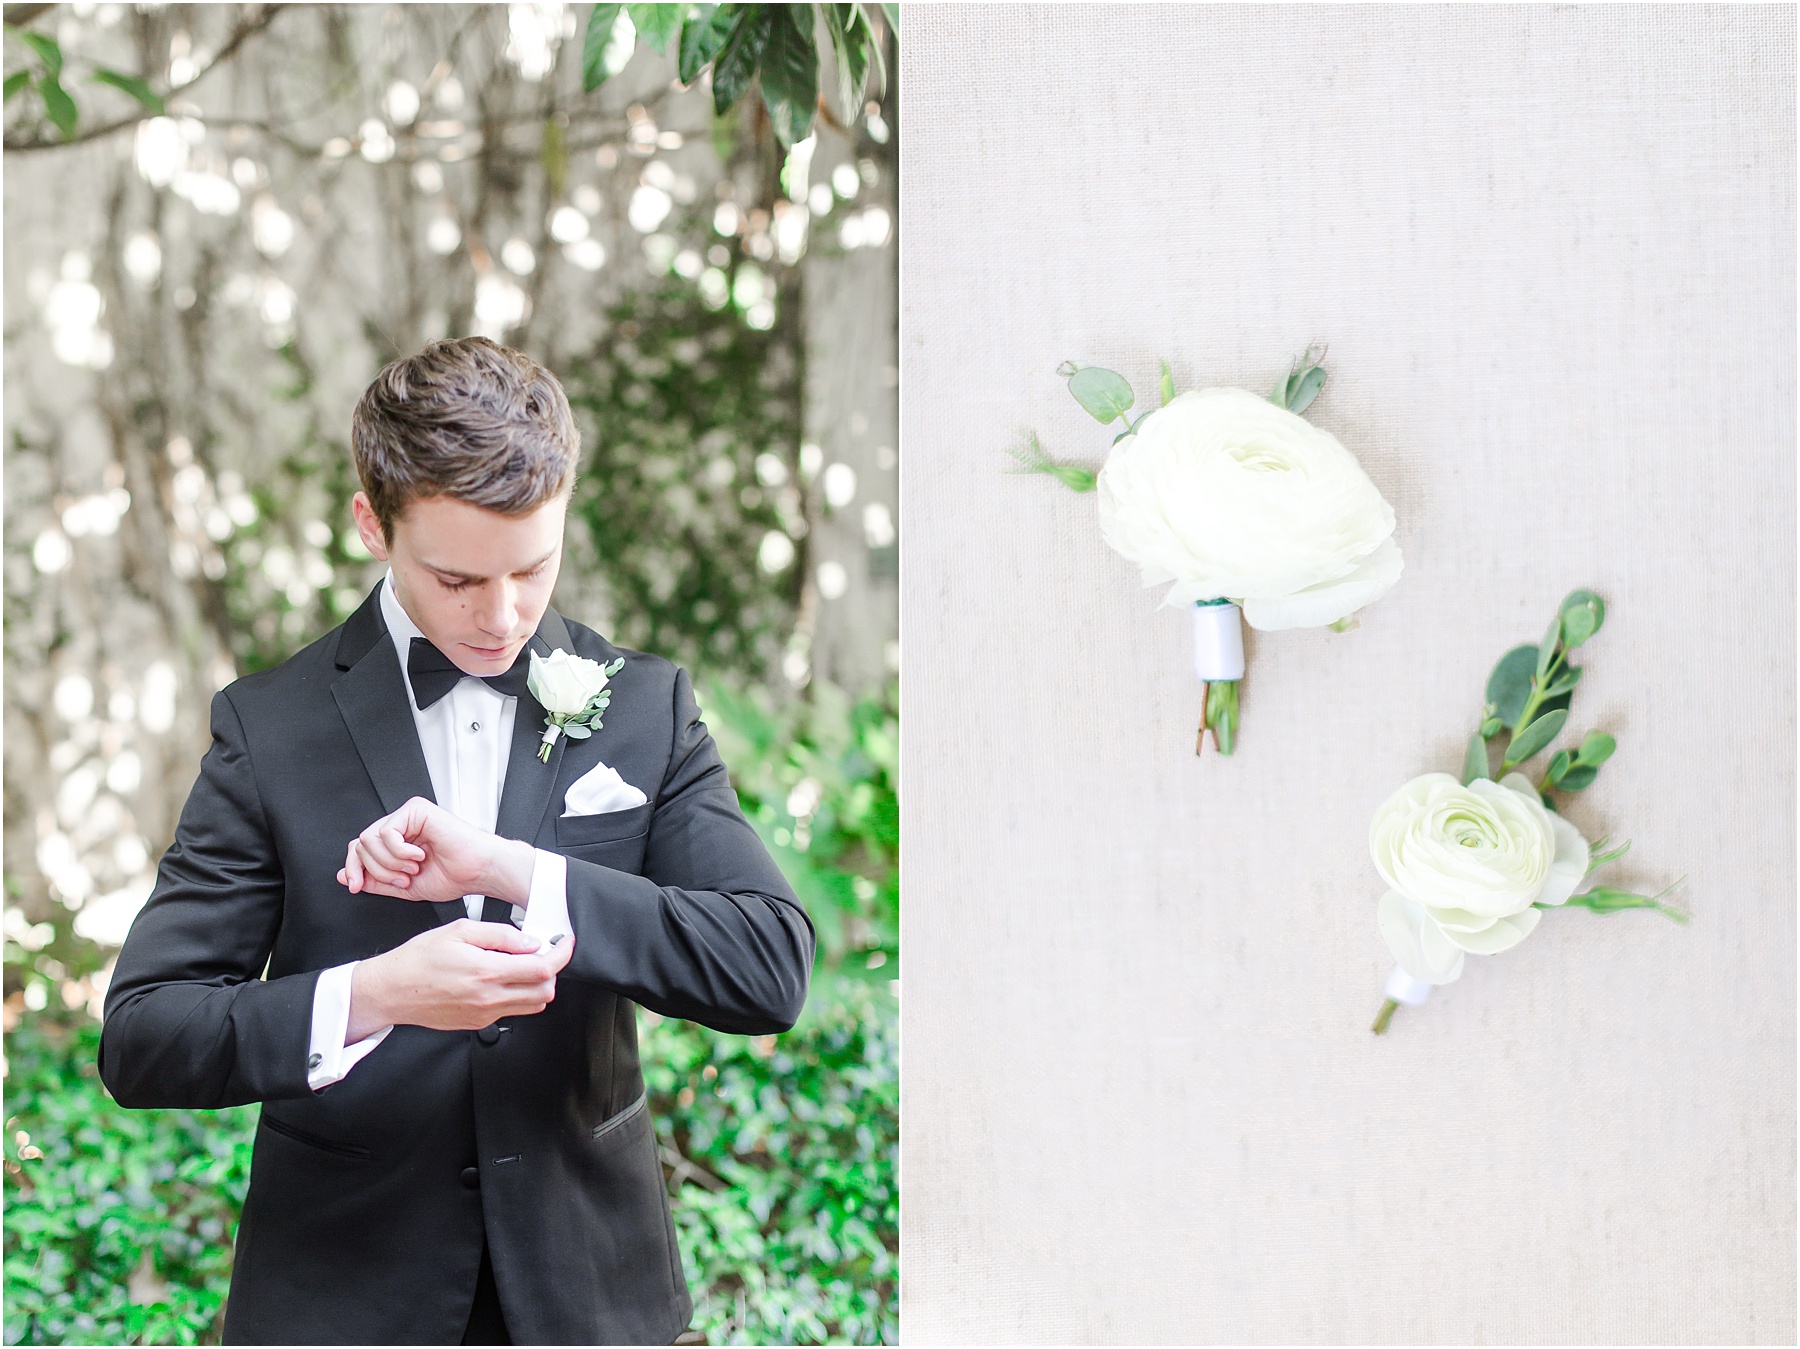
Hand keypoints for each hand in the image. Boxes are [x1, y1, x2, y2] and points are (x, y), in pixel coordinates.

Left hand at [337, 796, 534, 906]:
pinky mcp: (416, 810)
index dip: (353, 869)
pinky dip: (399, 851)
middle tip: (403, 879)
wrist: (478, 871)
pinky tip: (419, 855)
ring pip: (369, 839)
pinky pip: (387, 832)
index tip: (356, 887)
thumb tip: (343, 876)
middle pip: (359, 845)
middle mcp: (400, 826)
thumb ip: (374, 881)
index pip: (359, 850)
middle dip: (377, 871)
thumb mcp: (403, 886)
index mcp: (396, 842)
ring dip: (390, 863)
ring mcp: (407, 816)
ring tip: (413, 868)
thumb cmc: (454, 876)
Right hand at [348, 919, 575, 1038]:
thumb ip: (500, 935)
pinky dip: (517, 995)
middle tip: (543, 952)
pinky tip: (501, 978)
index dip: (562, 954)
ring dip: (537, 985)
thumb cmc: (418, 959)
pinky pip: (511, 1011)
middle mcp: (489, 998)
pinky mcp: (477, 1023)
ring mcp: (484, 1014)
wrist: (391, 991)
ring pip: (532, 1005)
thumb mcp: (459, 931)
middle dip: (552, 970)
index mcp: (486, 972)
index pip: (542, 969)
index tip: (564, 942)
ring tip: (522, 965)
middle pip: (545, 991)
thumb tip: (529, 941)